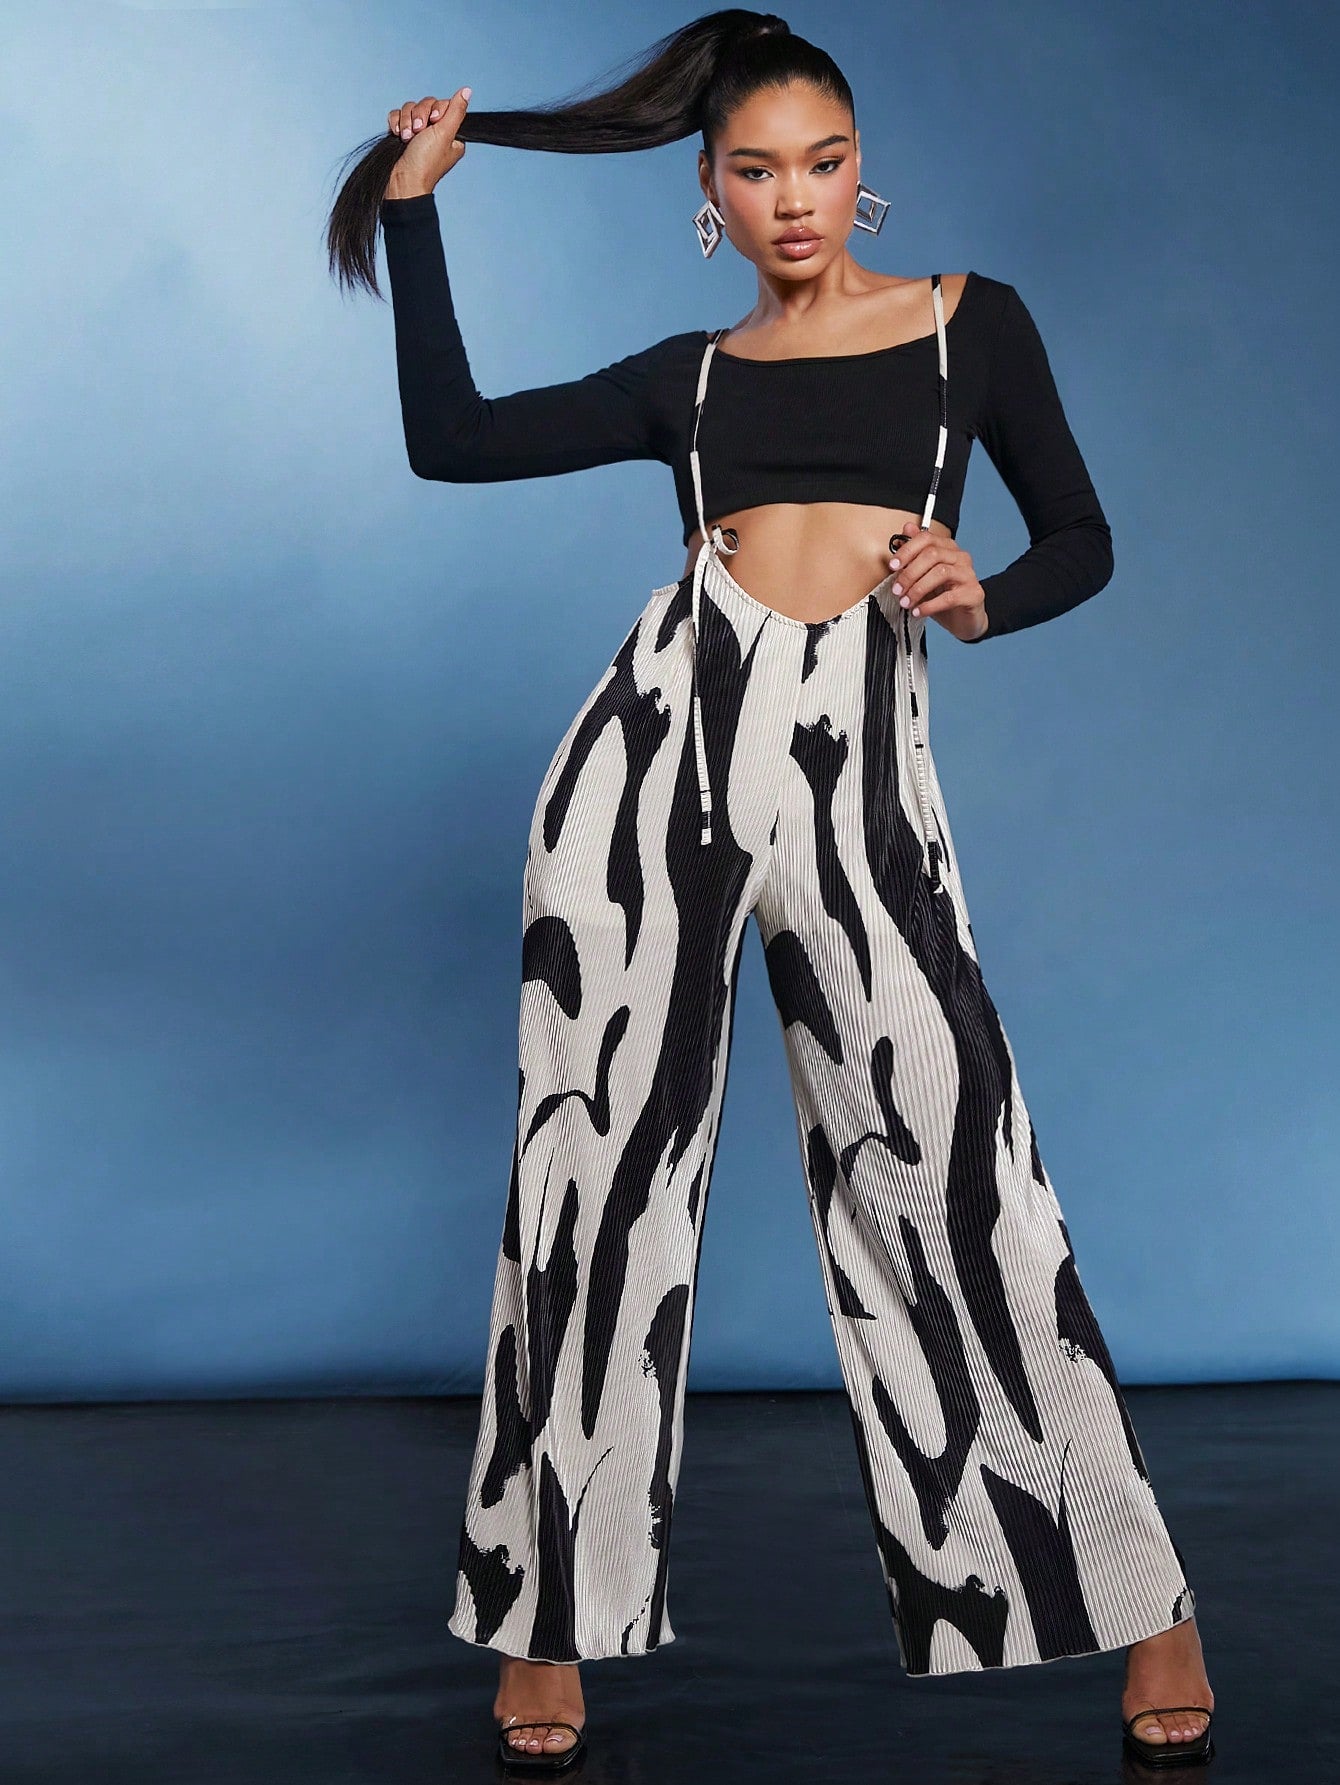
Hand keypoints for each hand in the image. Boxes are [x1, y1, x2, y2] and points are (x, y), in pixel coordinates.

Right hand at [384, 87, 470, 198]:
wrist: (402, 181)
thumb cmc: (424, 163)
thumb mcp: (445, 133)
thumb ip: (456, 111)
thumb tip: (467, 91)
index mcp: (451, 134)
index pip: (443, 104)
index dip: (435, 110)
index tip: (434, 123)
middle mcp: (436, 133)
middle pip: (426, 104)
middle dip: (418, 116)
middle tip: (418, 133)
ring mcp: (418, 134)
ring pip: (410, 108)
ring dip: (406, 121)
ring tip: (406, 138)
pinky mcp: (403, 134)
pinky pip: (398, 115)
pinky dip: (396, 123)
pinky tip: (397, 134)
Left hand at [888, 526, 988, 642]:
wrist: (963, 619)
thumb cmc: (942, 595)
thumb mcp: (923, 576)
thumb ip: (914, 554)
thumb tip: (905, 530)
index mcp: (947, 548)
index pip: (926, 538)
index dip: (907, 550)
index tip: (892, 566)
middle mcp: (960, 557)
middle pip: (932, 555)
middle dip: (909, 573)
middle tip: (897, 590)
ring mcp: (968, 574)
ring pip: (940, 573)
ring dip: (918, 589)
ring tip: (905, 602)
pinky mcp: (973, 594)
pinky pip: (949, 598)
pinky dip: (930, 606)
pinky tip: (918, 612)